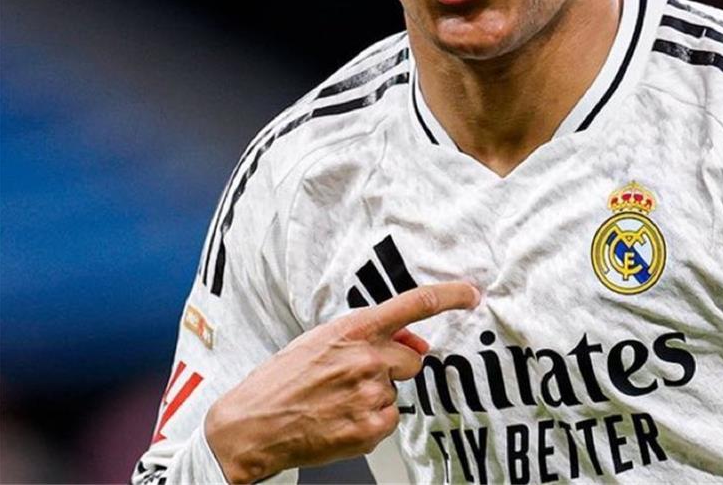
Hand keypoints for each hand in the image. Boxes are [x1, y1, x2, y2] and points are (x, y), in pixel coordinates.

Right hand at [204, 282, 479, 482]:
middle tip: (355, 377)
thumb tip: (415, 343)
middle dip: (394, 366)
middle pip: (412, 359)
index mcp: (353, 330)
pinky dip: (372, 421)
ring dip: (377, 395)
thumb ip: (370, 336)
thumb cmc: (283, 380)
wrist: (252, 425)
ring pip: (397, 391)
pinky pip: (390, 419)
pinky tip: (341, 418)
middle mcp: (367, 359)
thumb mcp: (321, 341)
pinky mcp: (369, 428)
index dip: (449, 296)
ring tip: (338, 400)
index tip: (471, 294)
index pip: (413, 304)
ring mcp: (369, 394)